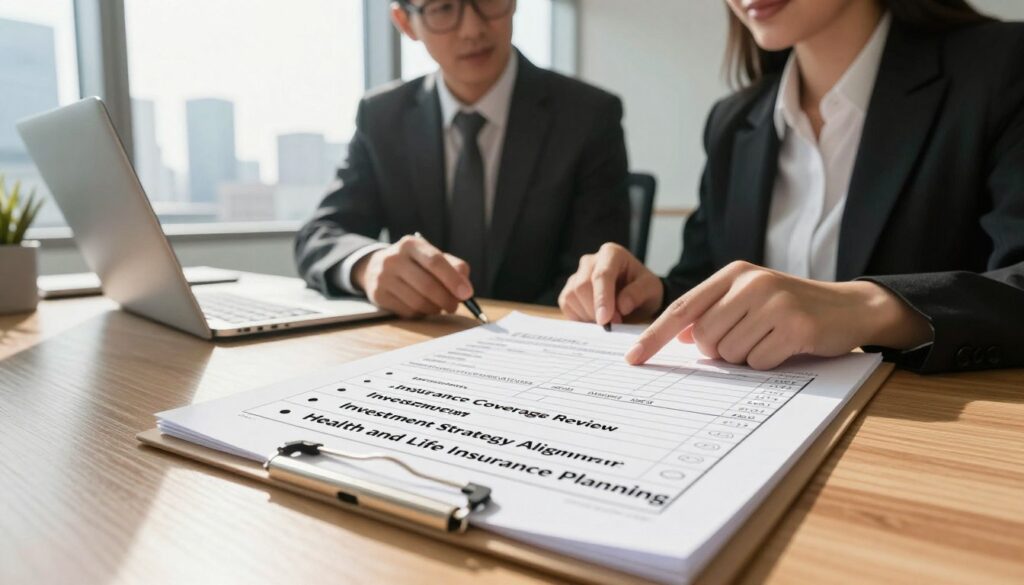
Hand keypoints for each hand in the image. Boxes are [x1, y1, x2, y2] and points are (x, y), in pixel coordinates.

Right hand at [353, 235, 472, 318]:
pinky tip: (423, 307)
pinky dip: (421, 313)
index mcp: (410, 244)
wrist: (376, 267)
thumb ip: (454, 268)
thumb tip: (466, 289)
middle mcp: (393, 259)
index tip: (467, 294)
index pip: (435, 261)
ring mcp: (383, 278)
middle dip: (446, 299)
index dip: (453, 280)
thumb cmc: (415, 264)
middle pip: (427, 285)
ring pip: (418, 302)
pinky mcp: (379, 295)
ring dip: (435, 309)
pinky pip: (408, 311)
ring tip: (440, 307)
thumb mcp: (433, 257)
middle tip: (455, 306)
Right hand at [559, 243, 663, 325]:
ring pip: (571, 297)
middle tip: (612, 326)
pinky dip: (579, 318)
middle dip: (595, 310)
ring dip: (587, 316)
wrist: (634, 296)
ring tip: (607, 322)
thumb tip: (621, 306)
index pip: (602, 275)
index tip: (605, 320)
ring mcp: (576, 276)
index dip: (601, 298)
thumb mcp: (651, 290)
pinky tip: (594, 321)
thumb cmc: (643, 290)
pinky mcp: (568, 292)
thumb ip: (638, 294)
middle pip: (582, 286)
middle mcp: (590, 261)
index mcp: (611, 254)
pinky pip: (566, 306)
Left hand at [625, 261, 932, 369]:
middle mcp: (750, 283)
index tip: (633, 358)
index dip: (654, 336)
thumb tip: (682, 336)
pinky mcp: (795, 327)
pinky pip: (759, 362)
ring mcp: (773, 303)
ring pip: (730, 353)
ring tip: (770, 339)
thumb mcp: (750, 297)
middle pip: (705, 338)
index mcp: (733, 274)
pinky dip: (768, 362)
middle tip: (747, 340)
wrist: (848, 308)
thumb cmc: (790, 306)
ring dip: (746, 356)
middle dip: (719, 350)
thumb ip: (714, 311)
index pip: (682, 308)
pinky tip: (786, 345)